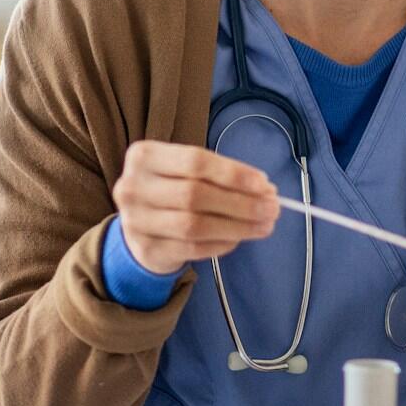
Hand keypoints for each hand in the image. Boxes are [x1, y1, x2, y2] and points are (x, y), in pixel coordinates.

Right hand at [111, 141, 278, 274]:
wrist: (138, 226)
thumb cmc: (171, 189)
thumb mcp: (185, 171)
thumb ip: (220, 175)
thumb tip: (264, 190)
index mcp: (144, 156)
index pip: (195, 161)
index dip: (233, 173)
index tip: (264, 183)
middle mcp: (133, 186)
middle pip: (196, 194)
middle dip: (241, 202)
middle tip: (272, 208)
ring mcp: (136, 221)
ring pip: (195, 225)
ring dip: (238, 226)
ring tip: (265, 225)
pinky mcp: (146, 250)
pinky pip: (192, 249)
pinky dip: (222, 244)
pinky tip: (239, 238)